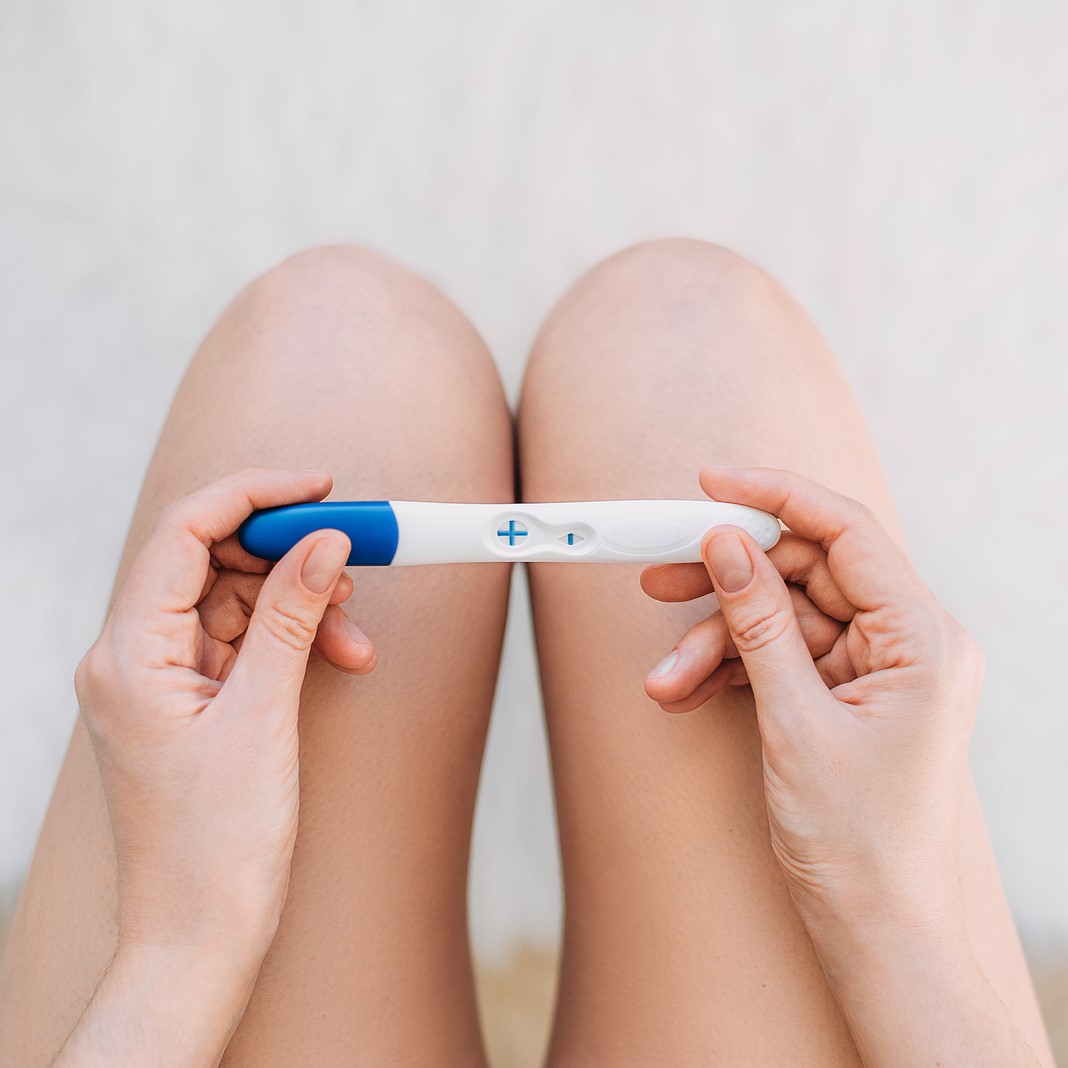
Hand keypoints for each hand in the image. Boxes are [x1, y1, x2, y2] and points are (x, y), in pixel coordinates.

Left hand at [74, 468, 375, 964]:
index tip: (320, 488)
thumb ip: (290, 617)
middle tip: (356, 554)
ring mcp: (163, 680)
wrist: (202, 936)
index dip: (254, 496)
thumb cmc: (215, 845)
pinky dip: (294, 642)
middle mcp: (134, 657)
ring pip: (237, 602)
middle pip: (212, 562)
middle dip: (289, 556)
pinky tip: (338, 658)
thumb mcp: (262, 716)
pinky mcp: (193, 701)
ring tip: (355, 637)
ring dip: (302, 606)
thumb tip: (324, 544)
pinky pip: (245, 643)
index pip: (184, 534)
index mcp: (128, 654)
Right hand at [640, 466, 984, 921]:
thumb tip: (725, 545)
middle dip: (726, 585)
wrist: (875, 932)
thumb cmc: (860, 843)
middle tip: (658, 577)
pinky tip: (685, 691)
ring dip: (715, 643)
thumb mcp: (796, 723)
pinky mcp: (845, 695)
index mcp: (923, 639)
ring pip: (780, 621)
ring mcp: (874, 670)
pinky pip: (780, 658)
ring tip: (664, 679)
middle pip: (804, 574)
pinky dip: (730, 671)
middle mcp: (906, 643)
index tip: (712, 483)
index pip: (847, 533)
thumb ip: (759, 624)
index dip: (776, 497)